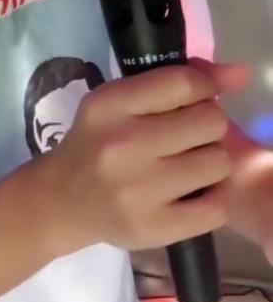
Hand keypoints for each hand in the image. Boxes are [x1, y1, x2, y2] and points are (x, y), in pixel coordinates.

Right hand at [41, 60, 249, 258]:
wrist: (63, 200)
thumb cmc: (97, 142)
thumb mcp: (119, 101)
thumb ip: (173, 81)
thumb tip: (238, 74)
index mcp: (110, 105)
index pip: (183, 83)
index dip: (206, 86)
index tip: (201, 96)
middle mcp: (122, 144)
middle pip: (210, 121)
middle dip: (208, 125)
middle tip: (189, 135)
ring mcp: (138, 190)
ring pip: (219, 162)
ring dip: (211, 160)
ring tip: (188, 163)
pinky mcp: (153, 227)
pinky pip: (217, 207)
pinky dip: (212, 198)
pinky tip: (191, 193)